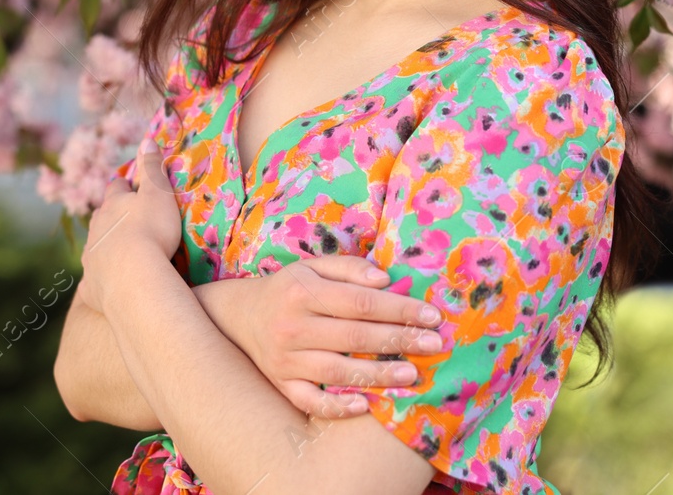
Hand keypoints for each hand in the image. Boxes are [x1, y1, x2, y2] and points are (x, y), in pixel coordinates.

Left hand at [83, 139, 181, 310]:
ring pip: (94, 246)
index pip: (115, 188)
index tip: (130, 186)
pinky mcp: (91, 286)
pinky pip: (93, 280)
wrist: (133, 277)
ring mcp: (91, 258)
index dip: (123, 185)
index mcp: (112, 205)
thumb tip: (147, 139)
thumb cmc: (151, 230)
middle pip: (100, 216)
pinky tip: (107, 285)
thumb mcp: (157, 193)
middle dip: (110, 215)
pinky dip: (100, 278)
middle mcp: (96, 229)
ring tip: (120, 252)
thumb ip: (152, 167)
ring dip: (104, 245)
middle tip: (126, 220)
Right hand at [222, 256, 447, 420]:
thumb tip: (385, 281)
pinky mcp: (281, 384)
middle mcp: (293, 325)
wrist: (238, 317)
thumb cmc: (288, 289)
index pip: (361, 302)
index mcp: (304, 291)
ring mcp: (286, 359)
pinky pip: (310, 401)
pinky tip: (364, 405)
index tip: (432, 316)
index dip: (399, 309)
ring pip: (337, 371)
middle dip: (399, 340)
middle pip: (354, 336)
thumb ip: (349, 268)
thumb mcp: (313, 267)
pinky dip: (336, 405)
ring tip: (411, 375)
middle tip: (434, 345)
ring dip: (378, 374)